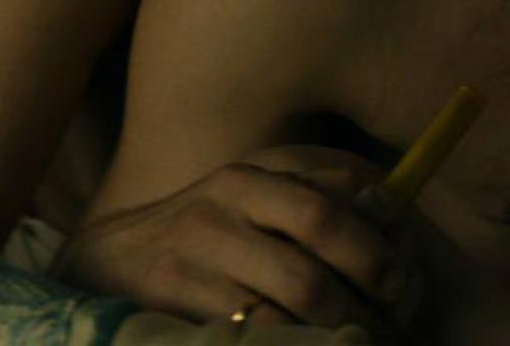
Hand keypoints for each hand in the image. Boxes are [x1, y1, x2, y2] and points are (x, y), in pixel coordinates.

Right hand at [56, 146, 425, 334]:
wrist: (105, 264)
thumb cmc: (200, 237)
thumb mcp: (249, 199)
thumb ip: (312, 191)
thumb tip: (387, 201)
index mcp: (248, 179)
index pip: (329, 203)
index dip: (377, 244)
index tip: (404, 278)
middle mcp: (221, 208)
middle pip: (316, 245)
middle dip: (368, 284)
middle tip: (390, 318)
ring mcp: (195, 256)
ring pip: (294, 297)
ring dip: (341, 327)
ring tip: (362, 341)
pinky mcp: (173, 303)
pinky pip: (256, 333)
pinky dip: (296, 344)